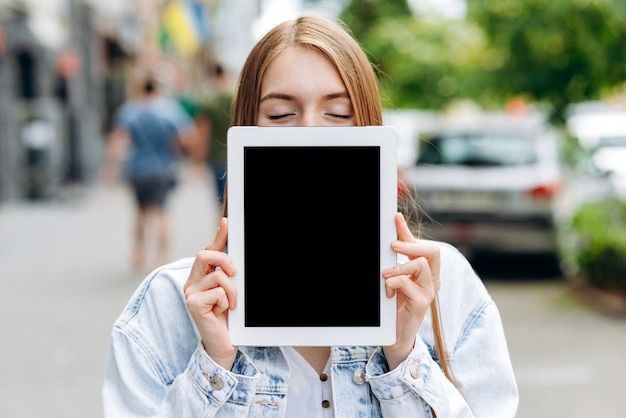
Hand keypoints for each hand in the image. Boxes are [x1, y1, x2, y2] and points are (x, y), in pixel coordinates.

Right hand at [184, 217, 238, 369]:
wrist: (224, 345)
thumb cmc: (228, 319)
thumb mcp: (230, 291)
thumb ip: (229, 274)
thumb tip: (235, 255)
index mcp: (201, 277)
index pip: (208, 250)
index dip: (218, 235)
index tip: (227, 222)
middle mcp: (192, 282)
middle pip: (204, 254)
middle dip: (225, 259)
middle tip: (235, 274)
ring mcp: (190, 293)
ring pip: (217, 275)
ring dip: (232, 289)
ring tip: (232, 303)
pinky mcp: (192, 304)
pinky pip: (216, 291)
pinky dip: (226, 300)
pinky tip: (224, 312)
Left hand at [382, 212, 440, 369]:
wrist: (394, 335)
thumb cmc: (395, 305)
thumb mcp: (396, 277)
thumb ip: (396, 260)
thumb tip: (391, 236)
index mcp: (426, 272)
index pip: (423, 245)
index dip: (408, 231)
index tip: (394, 218)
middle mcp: (431, 280)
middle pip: (433, 252)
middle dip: (411, 246)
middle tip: (393, 247)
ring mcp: (428, 292)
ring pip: (421, 265)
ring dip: (399, 267)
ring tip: (386, 276)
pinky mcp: (421, 304)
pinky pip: (408, 284)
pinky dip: (393, 284)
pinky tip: (388, 293)